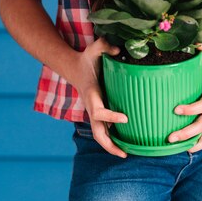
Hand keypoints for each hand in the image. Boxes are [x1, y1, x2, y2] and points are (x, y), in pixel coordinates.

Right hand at [70, 37, 127, 157]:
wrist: (75, 68)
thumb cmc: (87, 59)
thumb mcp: (94, 49)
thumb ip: (105, 46)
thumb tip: (119, 50)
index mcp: (91, 94)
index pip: (99, 112)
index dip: (111, 116)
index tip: (125, 118)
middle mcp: (91, 106)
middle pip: (97, 132)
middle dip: (109, 144)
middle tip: (124, 153)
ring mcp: (93, 111)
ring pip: (99, 134)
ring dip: (110, 146)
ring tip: (126, 154)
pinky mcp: (97, 111)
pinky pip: (104, 129)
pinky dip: (112, 138)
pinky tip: (125, 143)